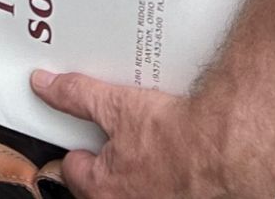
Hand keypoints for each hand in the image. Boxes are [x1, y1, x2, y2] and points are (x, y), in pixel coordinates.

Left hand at [30, 74, 228, 197]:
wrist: (229, 147)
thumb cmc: (176, 137)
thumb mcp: (115, 106)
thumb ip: (75, 97)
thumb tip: (46, 86)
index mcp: (101, 190)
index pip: (74, 167)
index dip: (82, 142)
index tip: (91, 129)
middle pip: (106, 180)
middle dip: (114, 155)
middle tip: (128, 130)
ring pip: (138, 184)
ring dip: (144, 165)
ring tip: (157, 137)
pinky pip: (169, 186)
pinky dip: (172, 171)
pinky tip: (182, 149)